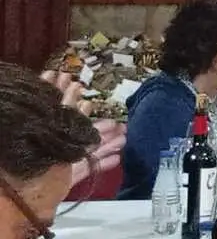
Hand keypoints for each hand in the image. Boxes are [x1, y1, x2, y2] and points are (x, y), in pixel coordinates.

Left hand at [41, 71, 125, 185]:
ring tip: (125, 136)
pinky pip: (89, 168)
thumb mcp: (55, 124)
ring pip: (90, 149)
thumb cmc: (40, 153)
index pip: (66, 112)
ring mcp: (64, 161)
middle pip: (83, 133)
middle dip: (103, 126)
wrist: (31, 192)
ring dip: (108, 143)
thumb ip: (65, 106)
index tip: (94, 95)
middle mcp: (58, 143)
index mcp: (51, 131)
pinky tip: (118, 158)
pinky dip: (103, 163)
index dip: (76, 100)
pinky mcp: (69, 177)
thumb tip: (74, 83)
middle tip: (119, 122)